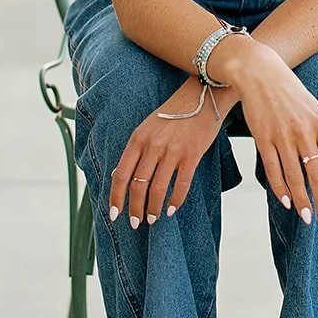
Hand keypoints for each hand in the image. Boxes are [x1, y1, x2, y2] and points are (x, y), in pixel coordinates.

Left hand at [108, 76, 230, 227]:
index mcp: (138, 138)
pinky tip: (172, 209)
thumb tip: (125, 176)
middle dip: (134, 209)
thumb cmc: (175, 112)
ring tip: (153, 218)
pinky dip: (175, 201)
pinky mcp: (192, 154)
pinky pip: (181, 185)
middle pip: (137, 186)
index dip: (116, 197)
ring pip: (157, 189)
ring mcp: (172, 150)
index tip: (114, 214)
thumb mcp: (149, 126)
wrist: (203, 94)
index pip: (120, 174)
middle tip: (135, 223)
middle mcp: (152, 145)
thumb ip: (138, 149)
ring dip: (153, 209)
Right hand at [222, 40, 317, 229]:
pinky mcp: (262, 138)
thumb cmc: (292, 92)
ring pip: (294, 177)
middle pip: (317, 175)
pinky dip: (280, 188)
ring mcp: (282, 136)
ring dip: (302, 201)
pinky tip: (286, 202)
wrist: (260, 72)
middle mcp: (304, 132)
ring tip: (308, 218)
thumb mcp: (316, 110)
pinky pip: (273, 169)